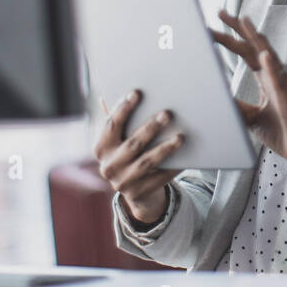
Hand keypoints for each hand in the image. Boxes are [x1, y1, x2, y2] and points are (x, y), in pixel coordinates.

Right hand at [94, 88, 184, 224]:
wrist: (135, 190)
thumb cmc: (129, 153)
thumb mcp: (119, 139)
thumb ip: (117, 119)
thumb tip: (117, 93)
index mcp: (101, 149)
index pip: (111, 125)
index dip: (123, 108)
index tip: (137, 93)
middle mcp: (108, 167)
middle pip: (132, 144)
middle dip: (150, 127)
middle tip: (167, 114)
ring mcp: (123, 182)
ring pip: (147, 162)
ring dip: (165, 148)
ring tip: (181, 136)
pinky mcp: (139, 193)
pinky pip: (160, 178)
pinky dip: (173, 167)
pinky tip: (185, 157)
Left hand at [210, 9, 286, 170]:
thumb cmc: (284, 134)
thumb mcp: (252, 118)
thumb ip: (238, 106)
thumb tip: (217, 99)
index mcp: (267, 79)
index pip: (247, 52)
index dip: (232, 37)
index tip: (216, 24)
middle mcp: (275, 76)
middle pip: (254, 46)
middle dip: (237, 29)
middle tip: (220, 12)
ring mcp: (283, 85)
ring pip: (268, 55)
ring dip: (255, 38)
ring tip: (243, 20)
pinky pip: (281, 80)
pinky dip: (272, 66)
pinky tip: (264, 54)